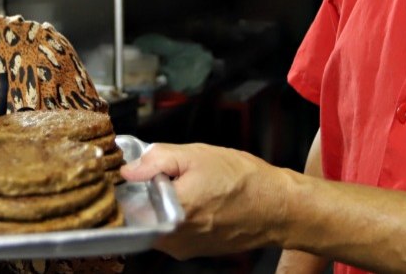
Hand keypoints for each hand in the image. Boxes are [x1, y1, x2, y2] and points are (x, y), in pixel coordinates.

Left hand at [120, 142, 289, 259]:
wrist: (278, 207)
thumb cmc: (244, 181)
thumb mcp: (196, 155)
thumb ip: (157, 160)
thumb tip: (129, 169)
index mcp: (172, 212)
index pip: (127, 204)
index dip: (128, 185)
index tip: (136, 173)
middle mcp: (175, 238)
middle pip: (139, 214)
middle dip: (145, 193)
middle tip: (163, 175)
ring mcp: (184, 248)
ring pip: (154, 223)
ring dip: (160, 205)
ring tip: (184, 186)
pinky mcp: (194, 251)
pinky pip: (171, 231)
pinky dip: (175, 214)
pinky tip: (195, 199)